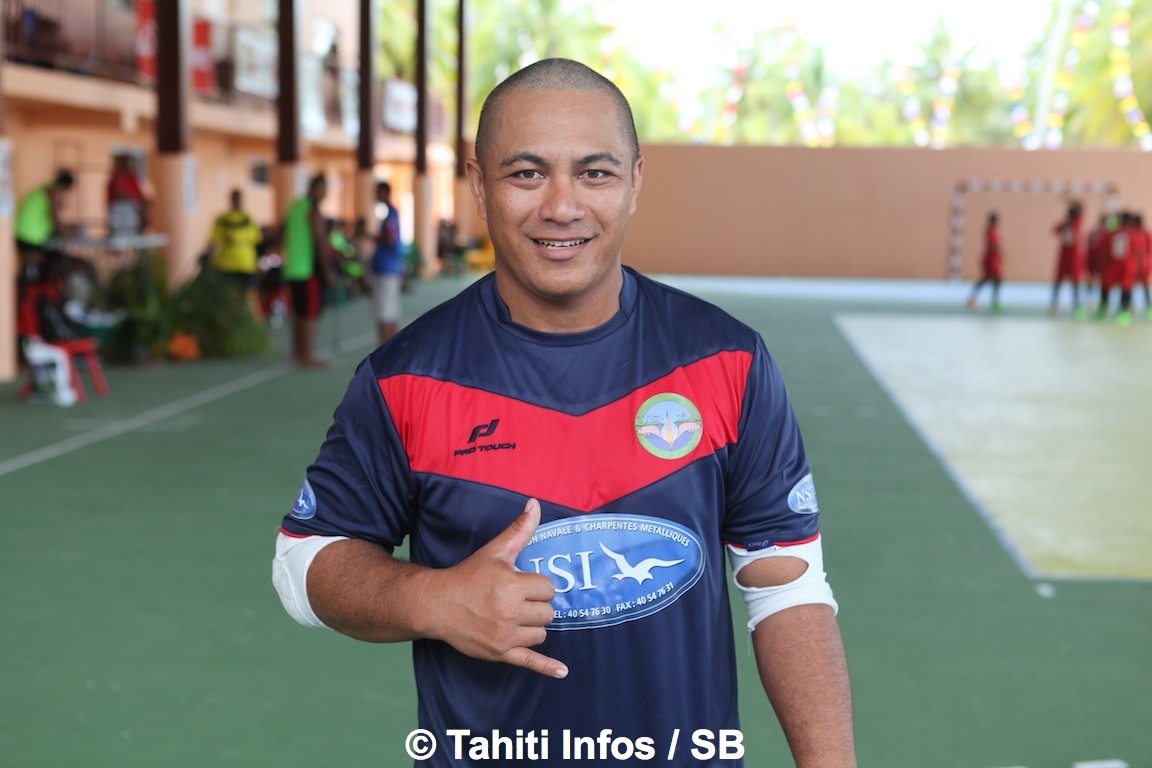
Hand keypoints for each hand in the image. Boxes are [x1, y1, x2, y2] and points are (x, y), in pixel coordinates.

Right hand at [423, 498, 567, 678]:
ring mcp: (505, 635)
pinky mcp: (500, 652)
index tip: (521, 584)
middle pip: (548, 612)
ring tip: (514, 616)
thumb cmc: (468, 576)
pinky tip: (562, 672)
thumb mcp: (495, 551)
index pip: (547, 588)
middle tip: (517, 600)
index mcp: (512, 585)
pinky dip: (547, 668)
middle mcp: (510, 612)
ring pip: (542, 633)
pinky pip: (530, 661)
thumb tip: (535, 504)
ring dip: (534, 626)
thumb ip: (519, 530)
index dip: (537, 585)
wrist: (437, 604)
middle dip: (537, 605)